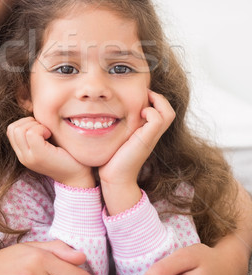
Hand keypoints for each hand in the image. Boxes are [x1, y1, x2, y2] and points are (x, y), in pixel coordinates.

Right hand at [7, 117, 94, 187]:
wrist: (77, 176)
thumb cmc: (66, 155)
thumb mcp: (46, 142)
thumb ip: (36, 132)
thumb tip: (32, 110)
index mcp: (22, 153)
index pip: (11, 130)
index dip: (25, 123)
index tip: (41, 129)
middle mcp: (22, 157)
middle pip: (12, 128)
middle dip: (29, 122)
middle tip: (45, 130)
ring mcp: (28, 157)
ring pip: (20, 129)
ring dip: (35, 125)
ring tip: (48, 133)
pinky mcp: (38, 156)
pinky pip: (31, 133)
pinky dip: (41, 128)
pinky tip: (50, 135)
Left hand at [99, 90, 174, 213]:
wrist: (114, 178)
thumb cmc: (112, 159)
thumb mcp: (118, 138)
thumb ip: (119, 126)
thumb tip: (104, 112)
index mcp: (147, 133)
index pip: (162, 111)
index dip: (154, 100)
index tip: (139, 96)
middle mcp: (152, 134)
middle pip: (169, 111)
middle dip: (158, 98)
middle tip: (143, 96)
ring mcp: (151, 137)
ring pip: (168, 113)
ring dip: (157, 103)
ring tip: (141, 105)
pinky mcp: (146, 139)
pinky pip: (157, 119)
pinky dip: (150, 111)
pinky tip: (137, 114)